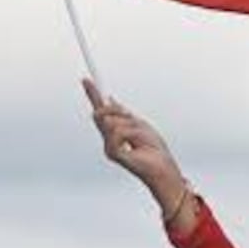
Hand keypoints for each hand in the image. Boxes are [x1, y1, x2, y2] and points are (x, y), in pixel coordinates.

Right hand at [82, 79, 185, 215]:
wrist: (162, 168)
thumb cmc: (154, 150)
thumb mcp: (139, 125)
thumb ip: (123, 115)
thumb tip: (109, 100)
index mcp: (115, 131)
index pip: (101, 110)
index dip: (93, 94)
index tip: (87, 79)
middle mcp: (109, 139)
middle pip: (101, 113)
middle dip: (113, 109)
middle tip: (128, 115)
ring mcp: (109, 146)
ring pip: (112, 120)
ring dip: (130, 124)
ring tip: (140, 139)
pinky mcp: (112, 153)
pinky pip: (115, 131)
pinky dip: (128, 133)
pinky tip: (134, 145)